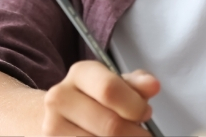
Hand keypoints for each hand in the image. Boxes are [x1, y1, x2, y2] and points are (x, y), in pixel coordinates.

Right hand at [40, 60, 160, 135]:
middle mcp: (60, 97)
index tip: (146, 113)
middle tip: (143, 135)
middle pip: (110, 125)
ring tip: (126, 136)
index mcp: (80, 73)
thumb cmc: (94, 99)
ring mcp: (52, 125)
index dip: (135, 106)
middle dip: (135, 134)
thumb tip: (152, 85)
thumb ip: (136, 85)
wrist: (58, 115)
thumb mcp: (115, 84)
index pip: (110, 90)